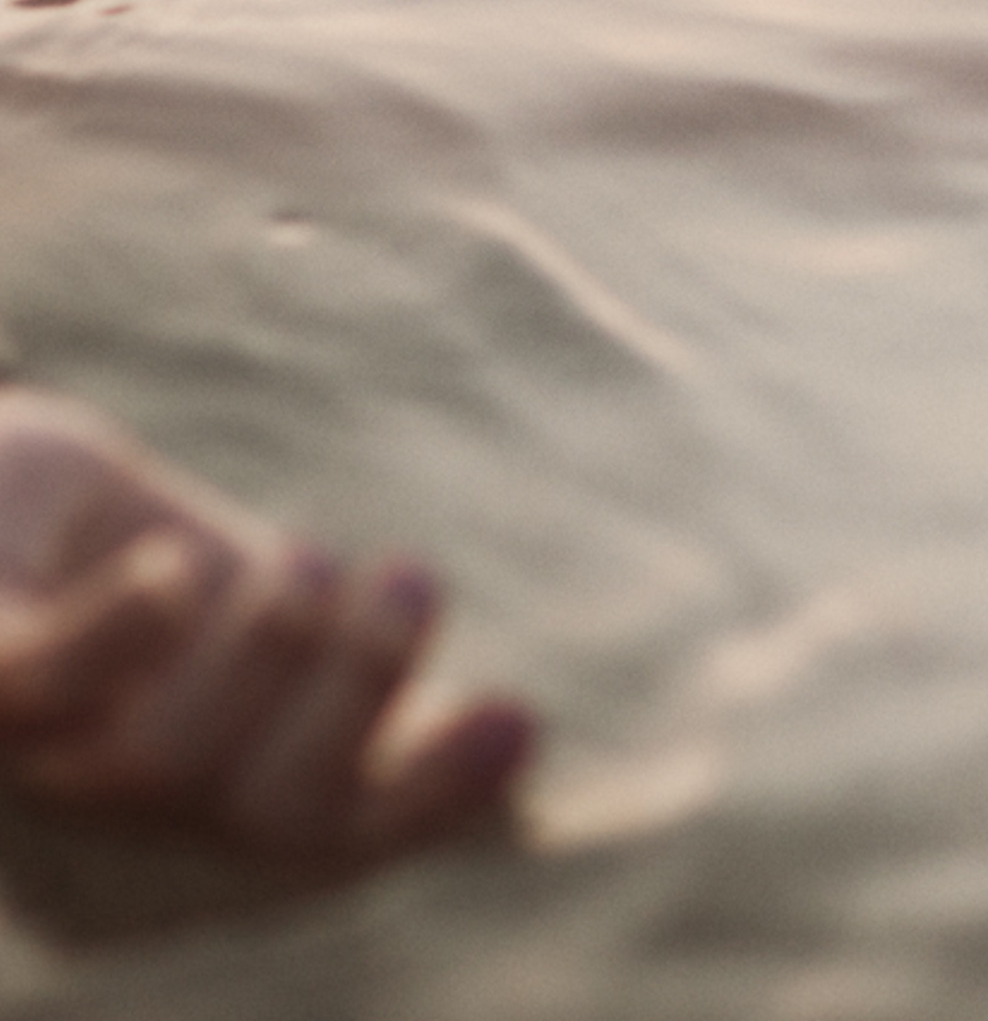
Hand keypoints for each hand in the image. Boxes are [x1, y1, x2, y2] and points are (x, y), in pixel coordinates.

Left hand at [0, 390, 532, 859]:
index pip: (320, 850)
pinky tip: (175, 570)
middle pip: (254, 818)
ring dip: (270, 649)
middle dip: (357, 699)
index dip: (427, 801)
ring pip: (163, 760)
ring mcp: (25, 762)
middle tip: (415, 578)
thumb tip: (515, 750)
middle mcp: (97, 836)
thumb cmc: (120, 590)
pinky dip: (124, 632)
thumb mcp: (246, 647)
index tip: (520, 715)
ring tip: (310, 555)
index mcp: (180, 851)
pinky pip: (36, 682)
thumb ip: (343, 705)